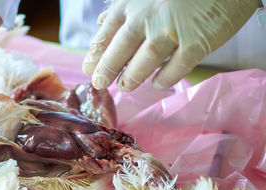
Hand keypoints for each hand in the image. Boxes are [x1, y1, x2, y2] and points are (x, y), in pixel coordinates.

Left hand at [83, 0, 257, 91]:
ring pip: (144, 61)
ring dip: (132, 77)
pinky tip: (157, 84)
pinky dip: (164, 79)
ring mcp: (171, 30)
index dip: (95, 54)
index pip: (106, 33)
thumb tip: (101, 22)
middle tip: (100, 84)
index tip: (88, 69)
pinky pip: (175, 68)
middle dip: (106, 69)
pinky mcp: (196, 42)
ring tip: (125, 86)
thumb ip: (123, 8)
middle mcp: (148, 15)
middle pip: (120, 49)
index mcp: (133, 2)